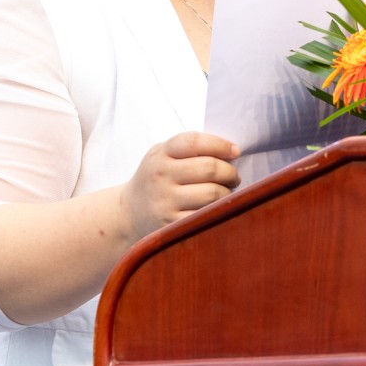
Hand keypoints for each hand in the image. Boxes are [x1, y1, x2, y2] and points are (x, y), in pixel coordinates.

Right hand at [119, 132, 241, 240]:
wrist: (129, 212)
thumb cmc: (157, 178)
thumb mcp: (163, 155)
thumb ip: (191, 148)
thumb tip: (232, 151)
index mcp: (160, 154)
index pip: (194, 142)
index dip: (220, 145)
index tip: (235, 151)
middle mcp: (160, 176)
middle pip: (209, 168)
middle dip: (230, 172)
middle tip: (233, 177)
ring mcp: (165, 201)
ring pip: (212, 193)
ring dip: (227, 192)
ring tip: (226, 191)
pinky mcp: (170, 224)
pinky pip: (205, 215)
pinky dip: (217, 210)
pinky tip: (216, 207)